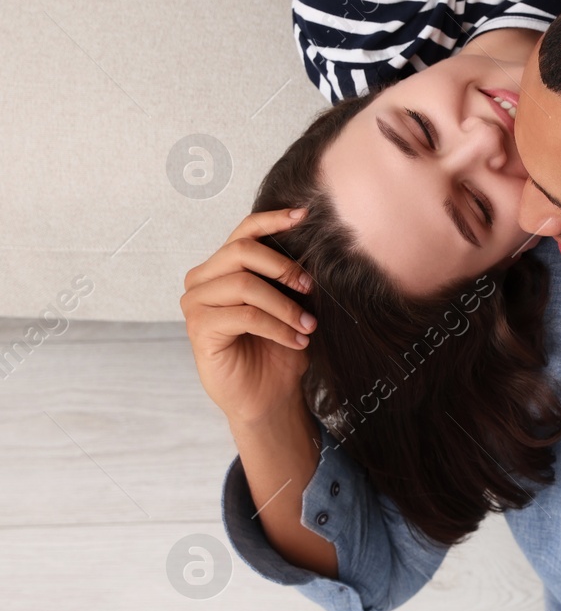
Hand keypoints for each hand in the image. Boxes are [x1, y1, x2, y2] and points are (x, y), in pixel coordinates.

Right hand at [180, 209, 316, 426]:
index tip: (304, 215)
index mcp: (222, 268)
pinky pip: (245, 315)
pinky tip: (296, 340)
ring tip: (309, 326)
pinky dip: (277, 327)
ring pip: (245, 284)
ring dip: (285, 305)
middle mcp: (202, 280)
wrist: (269, 395)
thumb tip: (315, 247)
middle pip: (242, 251)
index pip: (244, 231)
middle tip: (311, 289)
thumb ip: (290, 276)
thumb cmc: (278, 349)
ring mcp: (195, 303)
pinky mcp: (199, 329)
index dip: (273, 219)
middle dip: (283, 267)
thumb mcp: (290, 304)